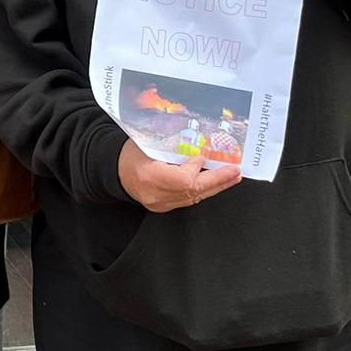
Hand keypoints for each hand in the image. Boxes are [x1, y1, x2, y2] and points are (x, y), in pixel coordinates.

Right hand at [118, 143, 241, 212]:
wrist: (114, 171)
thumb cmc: (130, 153)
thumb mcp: (147, 143)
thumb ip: (172, 146)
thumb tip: (197, 143)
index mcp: (149, 177)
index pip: (183, 179)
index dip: (196, 169)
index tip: (203, 156)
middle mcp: (156, 195)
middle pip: (193, 191)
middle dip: (217, 181)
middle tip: (235, 172)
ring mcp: (160, 204)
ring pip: (193, 197)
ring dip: (214, 186)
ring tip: (231, 177)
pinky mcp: (163, 207)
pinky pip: (187, 200)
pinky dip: (202, 190)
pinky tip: (213, 183)